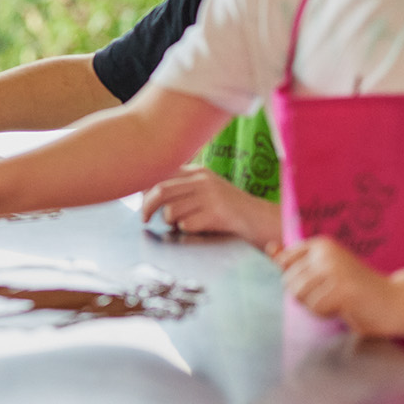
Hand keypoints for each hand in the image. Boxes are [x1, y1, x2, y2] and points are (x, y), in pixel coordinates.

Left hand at [141, 165, 282, 248]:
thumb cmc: (231, 210)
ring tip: (182, 226)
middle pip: (161, 190)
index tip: (140, 201)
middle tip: (144, 219)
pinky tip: (198, 231)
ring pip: (172, 210)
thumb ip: (184, 189)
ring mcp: (211, 196)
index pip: (162, 173)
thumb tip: (148, 194)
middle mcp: (203, 180)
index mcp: (198, 172)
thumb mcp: (208, 190)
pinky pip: (188, 225)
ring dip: (171, 223)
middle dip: (147, 206)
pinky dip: (187, 231)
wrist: (263, 221)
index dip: (145, 187)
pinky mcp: (218, 214)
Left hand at [272, 235, 398, 335]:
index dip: (298, 280)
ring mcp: (333, 269)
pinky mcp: (341, 289)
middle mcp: (325, 252)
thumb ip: (296, 261)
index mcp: (320, 243)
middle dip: (306, 296)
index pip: (285, 262)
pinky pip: (316, 307)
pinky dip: (327, 313)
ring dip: (316, 306)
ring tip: (338, 301)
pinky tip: (345, 308)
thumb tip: (270, 249)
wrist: (395, 303)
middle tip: (332, 296)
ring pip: (300, 296)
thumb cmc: (356, 289)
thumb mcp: (324, 271)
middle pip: (289, 281)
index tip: (322, 283)